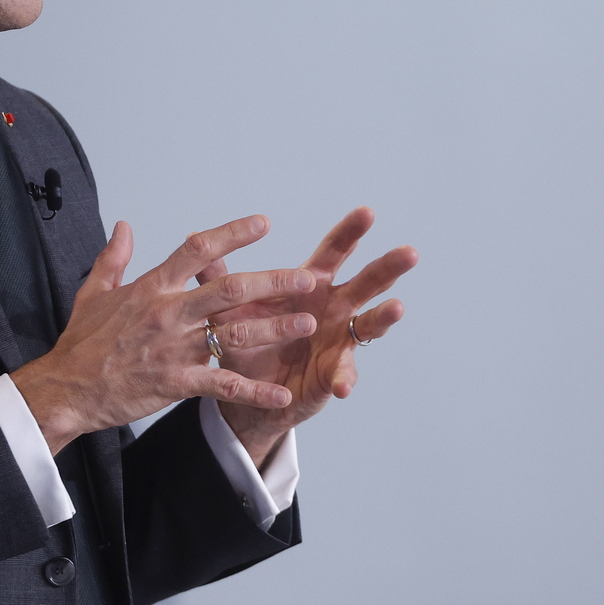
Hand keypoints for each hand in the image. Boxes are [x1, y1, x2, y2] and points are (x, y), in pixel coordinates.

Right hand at [11, 215, 316, 453]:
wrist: (66, 389)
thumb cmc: (80, 343)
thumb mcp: (93, 291)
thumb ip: (114, 257)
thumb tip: (125, 226)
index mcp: (152, 287)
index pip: (197, 250)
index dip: (232, 234)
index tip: (263, 223)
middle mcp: (168, 313)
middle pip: (229, 289)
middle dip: (272, 282)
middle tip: (307, 278)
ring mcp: (173, 348)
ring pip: (233, 334)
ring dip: (274, 328)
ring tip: (307, 322)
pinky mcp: (175, 382)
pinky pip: (222, 385)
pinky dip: (254, 391)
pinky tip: (282, 394)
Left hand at [202, 207, 417, 464]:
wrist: (248, 393)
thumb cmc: (246, 341)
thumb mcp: (232, 309)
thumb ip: (220, 277)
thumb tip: (194, 238)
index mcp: (312, 286)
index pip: (334, 252)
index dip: (350, 233)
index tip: (367, 211)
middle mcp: (334, 308)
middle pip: (367, 282)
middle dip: (388, 267)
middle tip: (409, 252)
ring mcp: (339, 340)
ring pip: (369, 324)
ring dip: (383, 317)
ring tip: (395, 308)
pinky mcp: (335, 372)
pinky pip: (344, 373)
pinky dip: (344, 377)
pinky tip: (343, 385)